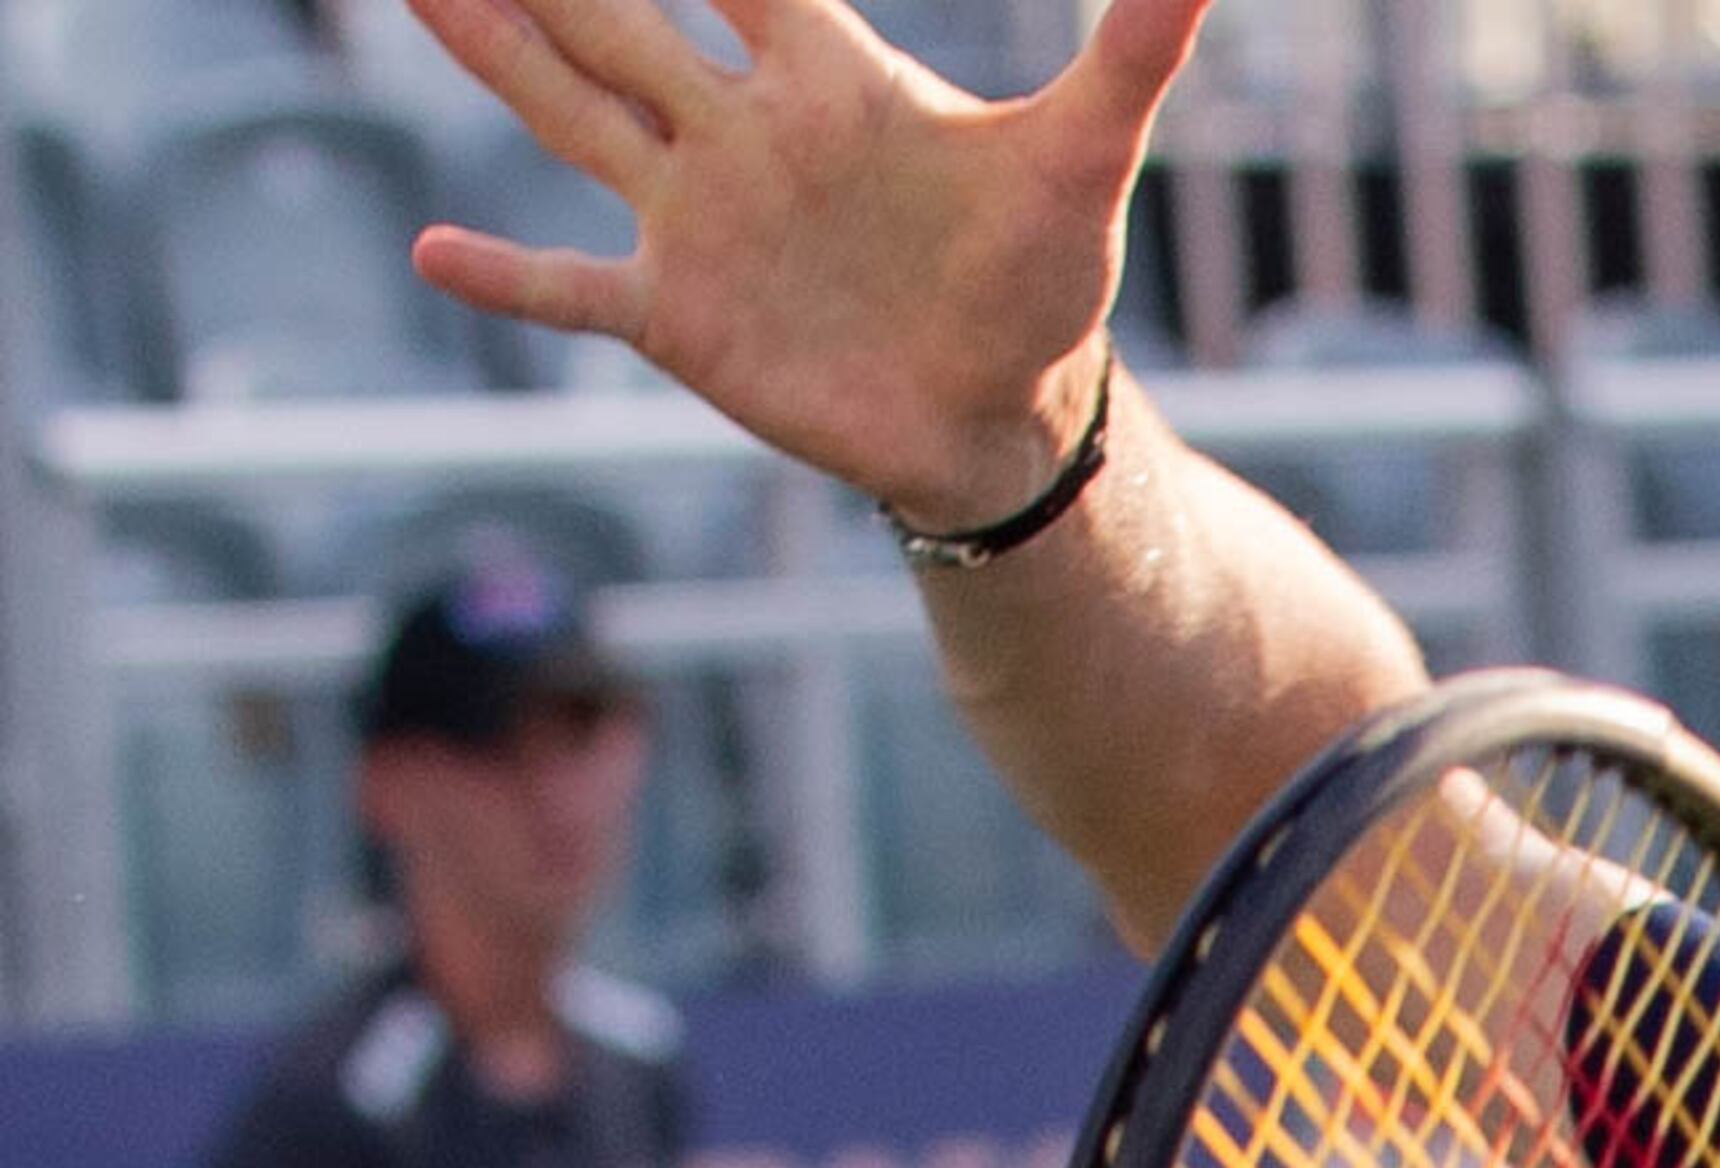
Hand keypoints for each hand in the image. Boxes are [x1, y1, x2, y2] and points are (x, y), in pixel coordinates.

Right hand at [401, 0, 1210, 525]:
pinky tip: (432, 252)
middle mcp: (741, 128)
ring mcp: (700, 216)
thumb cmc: (1045, 282)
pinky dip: (509, 277)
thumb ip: (1133, 48)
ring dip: (494, 49)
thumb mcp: (1089, 157)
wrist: (1010, 421)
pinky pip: (576, 288)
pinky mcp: (682, 315)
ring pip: (572, 110)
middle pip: (617, 16)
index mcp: (827, 75)